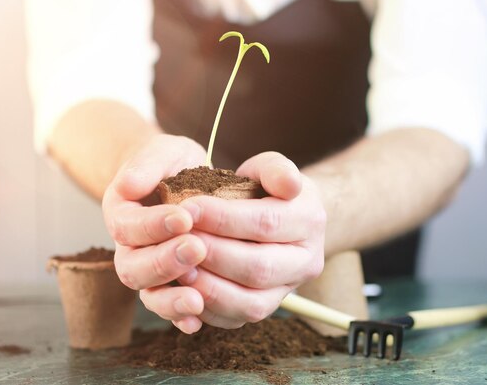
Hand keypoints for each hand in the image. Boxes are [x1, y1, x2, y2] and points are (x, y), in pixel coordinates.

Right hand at [102, 134, 208, 333]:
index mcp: (122, 213)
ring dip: (171, 298)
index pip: (127, 226)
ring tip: (196, 298)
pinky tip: (199, 319)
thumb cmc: (171, 164)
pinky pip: (170, 307)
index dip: (153, 225)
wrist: (181, 179)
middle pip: (132, 267)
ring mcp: (149, 269)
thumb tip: (128, 184)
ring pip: (148, 293)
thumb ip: (146, 163)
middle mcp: (130, 247)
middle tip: (196, 248)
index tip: (185, 216)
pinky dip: (181, 317)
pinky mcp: (171, 284)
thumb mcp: (163, 152)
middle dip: (163, 261)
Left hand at [160, 151, 325, 328]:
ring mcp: (288, 289)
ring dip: (209, 288)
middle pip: (258, 267)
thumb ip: (277, 168)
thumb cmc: (267, 188)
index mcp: (310, 220)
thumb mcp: (272, 167)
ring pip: (251, 302)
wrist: (282, 218)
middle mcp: (307, 261)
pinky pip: (238, 318)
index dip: (223, 218)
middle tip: (177, 240)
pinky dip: (208, 308)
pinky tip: (184, 290)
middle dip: (212, 255)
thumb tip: (289, 184)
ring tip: (178, 268)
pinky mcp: (267, 308)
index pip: (266, 222)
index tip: (187, 208)